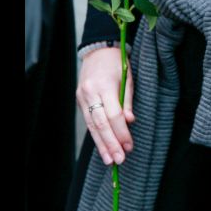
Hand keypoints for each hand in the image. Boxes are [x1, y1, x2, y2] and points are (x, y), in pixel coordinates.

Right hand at [76, 47, 134, 165]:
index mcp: (104, 86)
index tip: (129, 146)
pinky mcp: (80, 101)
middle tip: (119, 160)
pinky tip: (103, 147)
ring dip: (101, 144)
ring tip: (110, 160)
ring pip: (92, 126)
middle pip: (100, 124)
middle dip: (110, 144)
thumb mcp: (128, 78)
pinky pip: (89, 121)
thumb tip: (130, 122)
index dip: (122, 132)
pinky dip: (96, 135)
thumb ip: (128, 101)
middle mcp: (90, 93)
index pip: (113, 115)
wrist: (98, 50)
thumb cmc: (117, 63)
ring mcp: (82, 97)